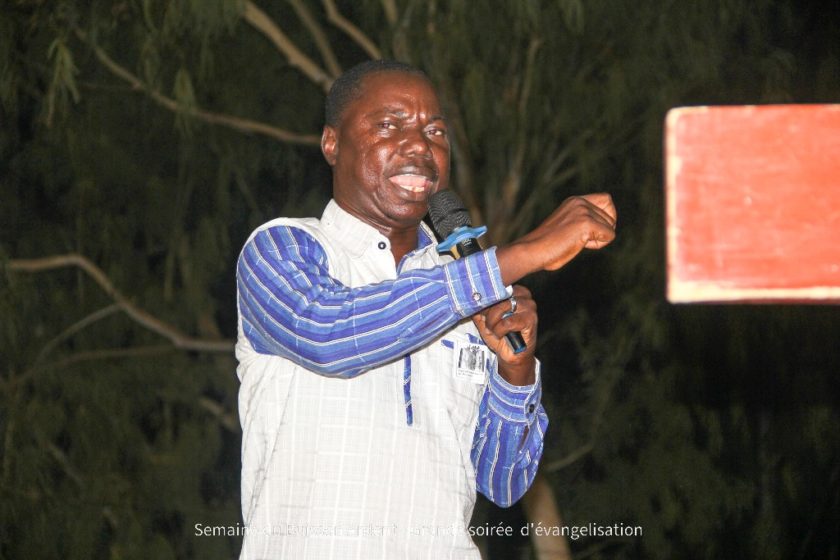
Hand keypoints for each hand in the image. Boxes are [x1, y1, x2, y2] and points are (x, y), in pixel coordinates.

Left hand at [472, 285, 536, 385]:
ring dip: (493, 322)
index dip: (485, 300)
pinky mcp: (531, 319)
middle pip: (498, 295)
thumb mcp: (484, 319)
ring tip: (494, 330)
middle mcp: (523, 296)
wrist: (510, 355)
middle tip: (488, 324)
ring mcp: (529, 306)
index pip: (495, 287)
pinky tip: (502, 335)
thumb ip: (479, 307)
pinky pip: (507, 322)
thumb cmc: (499, 335)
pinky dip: (499, 330)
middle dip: (488, 313)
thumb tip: (470, 296)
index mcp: (514, 291)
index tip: (481, 312)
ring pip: (502, 307)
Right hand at [497, 193, 616, 284]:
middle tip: (581, 239)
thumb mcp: (568, 226)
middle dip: (602, 231)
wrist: (532, 250)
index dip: (607, 216)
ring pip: (610, 227)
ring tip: (576, 242)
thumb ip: (583, 220)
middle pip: (611, 216)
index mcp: (574, 200)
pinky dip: (598, 245)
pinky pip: (609, 236)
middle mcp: (579, 201)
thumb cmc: (548, 246)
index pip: (606, 199)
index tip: (594, 230)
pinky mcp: (586, 223)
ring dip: (598, 239)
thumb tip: (608, 229)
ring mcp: (583, 211)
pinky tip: (580, 245)